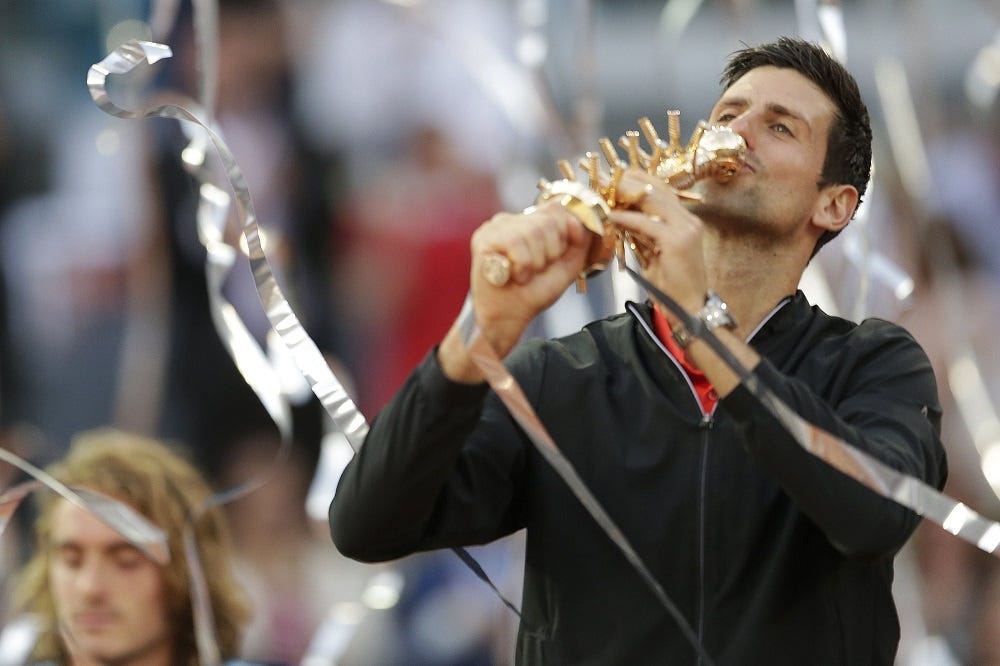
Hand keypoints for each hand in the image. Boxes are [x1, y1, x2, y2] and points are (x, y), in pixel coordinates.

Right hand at [439, 199, 590, 382]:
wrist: (509, 317)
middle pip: (547, 220)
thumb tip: (578, 220)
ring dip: (534, 262)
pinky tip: (513, 275)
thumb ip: (579, 242)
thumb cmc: (533, 293)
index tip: (553, 258)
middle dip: (549, 253)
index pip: (556, 209)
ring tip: (523, 275)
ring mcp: (495, 227)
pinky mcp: (484, 239)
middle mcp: (511, 220)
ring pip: (532, 231)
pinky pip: (515, 243)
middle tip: (535, 270)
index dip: (563, 235)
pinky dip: (521, 266)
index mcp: (530, 222)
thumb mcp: (566, 266)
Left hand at [609, 172, 707, 321]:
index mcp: (686, 221)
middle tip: (606, 181)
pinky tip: (611, 217)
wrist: (690, 309)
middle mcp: (689, 220)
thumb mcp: (654, 252)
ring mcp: (686, 229)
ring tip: (604, 194)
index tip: (616, 178)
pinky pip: (646, 223)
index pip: (662, 190)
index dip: (639, 181)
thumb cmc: (672, 286)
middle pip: (657, 189)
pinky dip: (626, 218)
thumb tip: (619, 217)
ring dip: (625, 196)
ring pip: (652, 201)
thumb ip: (642, 234)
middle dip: (630, 183)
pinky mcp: (677, 241)